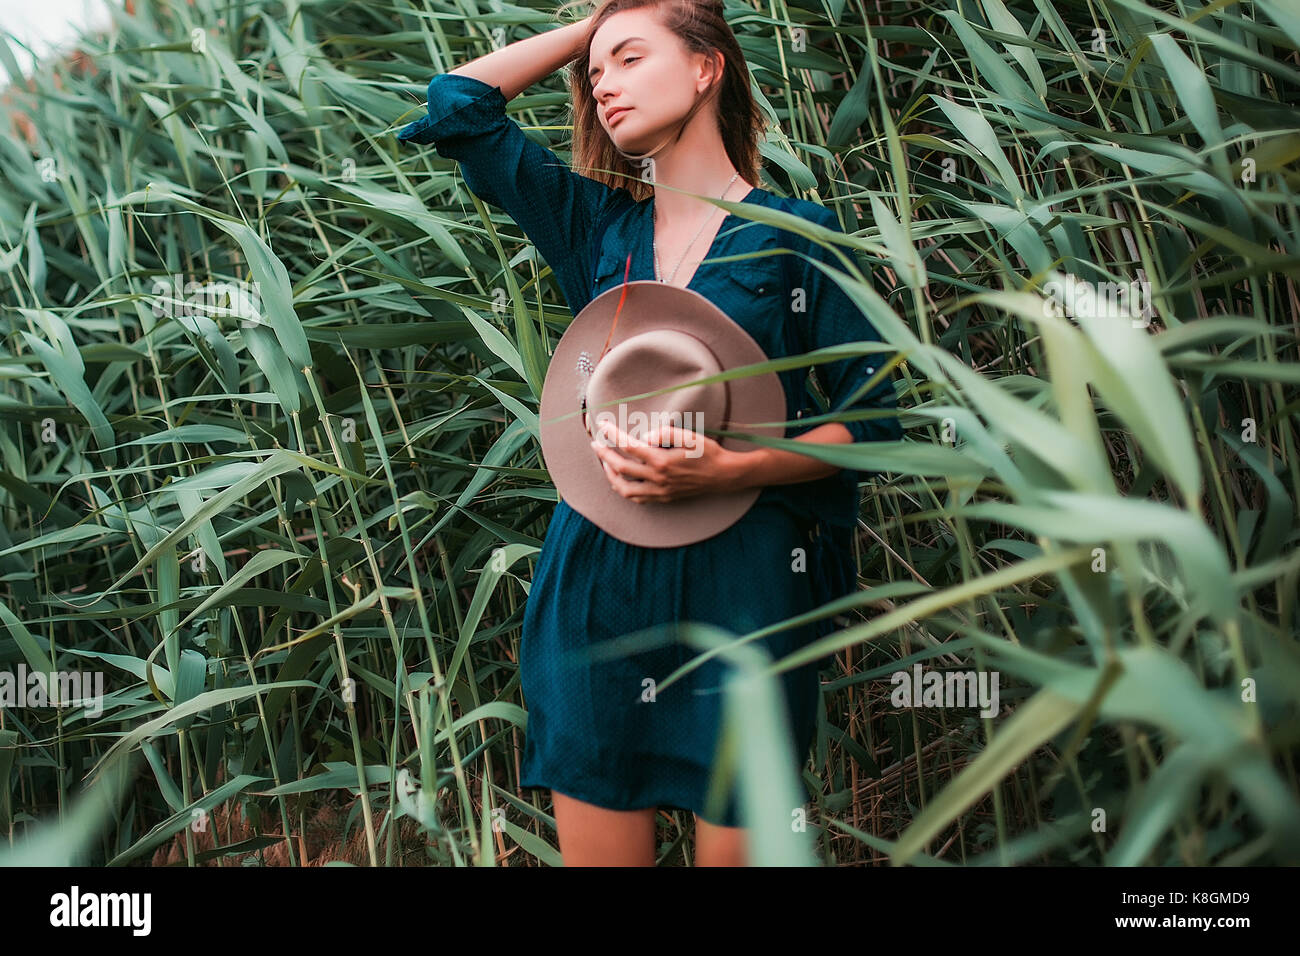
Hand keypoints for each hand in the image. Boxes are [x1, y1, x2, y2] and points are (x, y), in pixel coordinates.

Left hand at [589, 421, 738, 503]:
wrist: (724, 476)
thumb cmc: (708, 453)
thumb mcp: (689, 436)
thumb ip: (665, 433)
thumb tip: (646, 436)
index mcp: (662, 461)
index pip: (629, 446)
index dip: (612, 434)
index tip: (603, 425)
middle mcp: (658, 478)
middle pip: (620, 468)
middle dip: (604, 454)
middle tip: (595, 444)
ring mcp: (660, 491)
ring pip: (625, 489)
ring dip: (611, 476)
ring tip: (606, 463)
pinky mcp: (664, 498)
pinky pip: (638, 498)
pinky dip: (625, 490)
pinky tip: (622, 480)